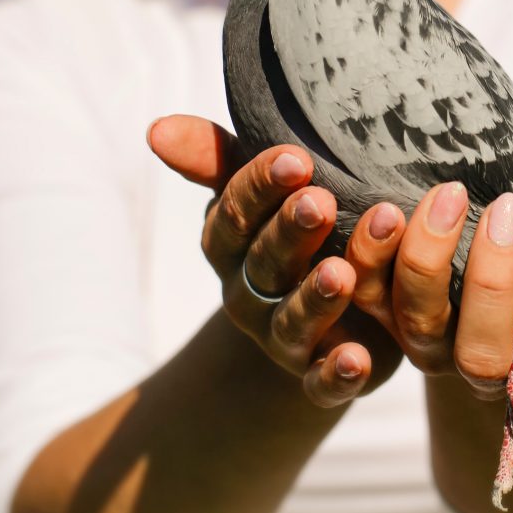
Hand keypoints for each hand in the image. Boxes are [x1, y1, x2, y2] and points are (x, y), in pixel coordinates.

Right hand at [148, 114, 406, 407]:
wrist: (325, 318)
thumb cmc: (292, 233)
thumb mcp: (258, 191)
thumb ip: (215, 158)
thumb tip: (156, 129)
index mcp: (231, 246)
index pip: (235, 213)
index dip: (261, 185)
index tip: (295, 158)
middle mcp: (250, 294)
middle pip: (264, 262)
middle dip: (291, 231)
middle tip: (321, 201)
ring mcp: (283, 339)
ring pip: (293, 321)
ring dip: (316, 298)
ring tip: (342, 273)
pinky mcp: (320, 376)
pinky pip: (322, 383)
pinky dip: (336, 375)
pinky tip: (357, 360)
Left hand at [344, 171, 512, 399]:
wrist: (488, 216)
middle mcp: (481, 362)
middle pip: (483, 355)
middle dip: (495, 282)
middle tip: (507, 210)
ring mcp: (425, 339)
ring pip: (420, 321)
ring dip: (429, 260)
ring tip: (448, 198)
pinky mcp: (379, 305)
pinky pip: (366, 290)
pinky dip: (370, 253)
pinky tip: (387, 210)